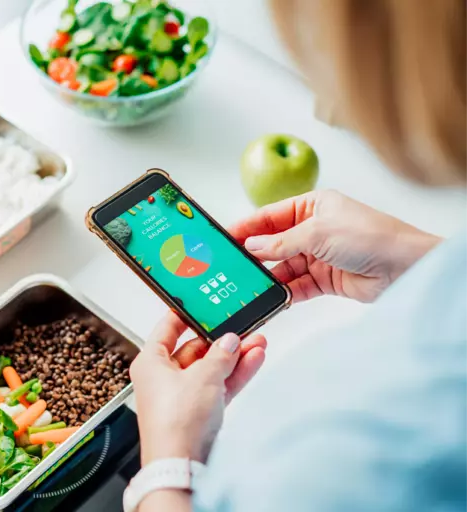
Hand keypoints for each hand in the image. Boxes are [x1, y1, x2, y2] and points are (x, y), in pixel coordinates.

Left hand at [130, 312, 266, 464]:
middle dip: (221, 340)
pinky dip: (235, 374)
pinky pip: (219, 386)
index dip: (184, 315)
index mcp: (150, 363)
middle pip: (194, 350)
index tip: (200, 304)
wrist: (181, 464)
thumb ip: (219, 355)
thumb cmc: (174, 423)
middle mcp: (162, 378)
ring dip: (234, 356)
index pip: (166, 329)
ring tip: (256, 340)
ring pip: (211, 369)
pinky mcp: (198, 413)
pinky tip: (254, 359)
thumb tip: (229, 341)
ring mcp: (182, 396)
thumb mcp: (202, 377)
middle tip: (240, 327)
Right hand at [228, 190, 440, 302]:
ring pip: (283, 267)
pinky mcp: (326, 279)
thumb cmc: (370, 236)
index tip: (224, 238)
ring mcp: (319, 255)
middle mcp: (313, 229)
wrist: (405, 267)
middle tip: (231, 266)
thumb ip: (281, 242)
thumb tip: (252, 246)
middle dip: (254, 255)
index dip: (246, 227)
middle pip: (273, 243)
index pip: (269, 216)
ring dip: (269, 277)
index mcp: (312, 206)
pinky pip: (297, 286)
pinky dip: (285, 293)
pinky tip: (272, 298)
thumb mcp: (317, 232)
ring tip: (249, 286)